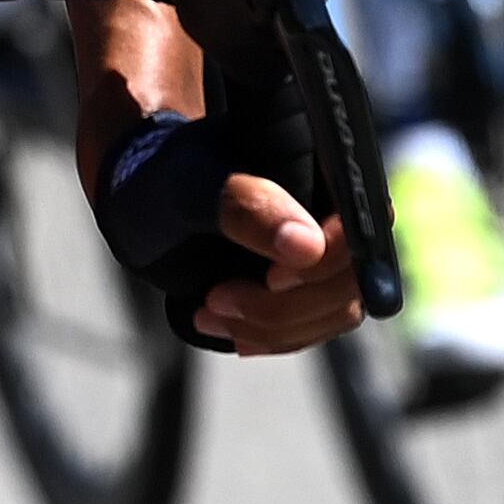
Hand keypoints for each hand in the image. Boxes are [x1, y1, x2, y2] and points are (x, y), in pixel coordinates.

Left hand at [92, 107, 364, 353]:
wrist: (142, 194)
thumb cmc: (160, 177)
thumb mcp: (188, 188)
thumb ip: (244, 207)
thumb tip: (309, 244)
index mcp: (323, 166)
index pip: (361, 225)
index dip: (326, 262)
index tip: (268, 277)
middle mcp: (341, 206)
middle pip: (350, 279)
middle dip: (283, 305)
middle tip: (213, 301)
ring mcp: (333, 248)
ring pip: (337, 310)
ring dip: (274, 327)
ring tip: (207, 315)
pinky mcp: (314, 282)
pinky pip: (316, 326)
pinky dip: (274, 337)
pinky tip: (231, 332)